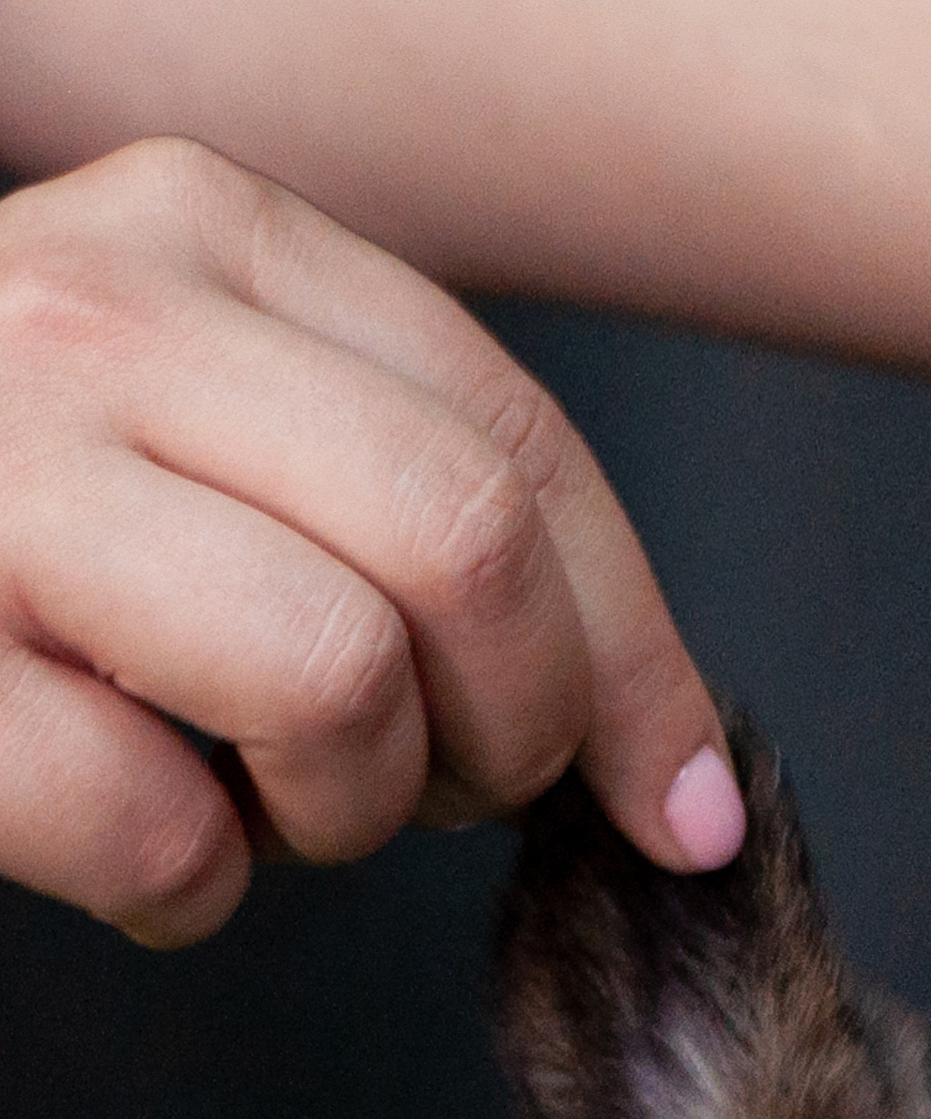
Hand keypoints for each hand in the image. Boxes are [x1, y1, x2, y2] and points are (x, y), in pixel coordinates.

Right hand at [0, 136, 741, 944]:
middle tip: (432, 793)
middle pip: (464, 552)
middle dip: (506, 731)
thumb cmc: (10, 514)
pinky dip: (183, 889)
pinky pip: (156, 828)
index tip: (675, 808)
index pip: (520, 452)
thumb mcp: (199, 422)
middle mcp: (92, 307)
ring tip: (255, 799)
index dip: (638, 660)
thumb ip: (391, 494)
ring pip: (335, 677)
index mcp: (204, 230)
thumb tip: (668, 761)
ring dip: (340, 810)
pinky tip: (129, 845)